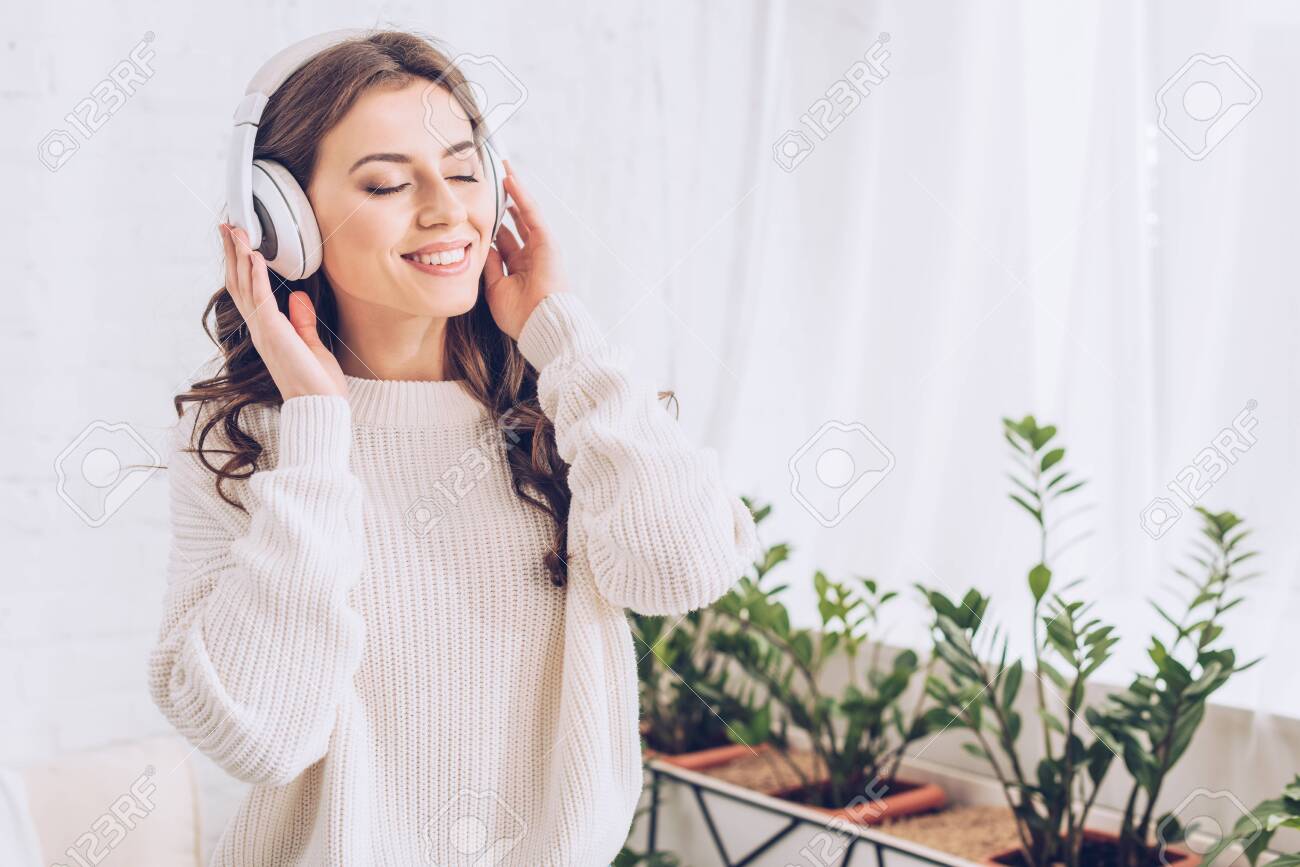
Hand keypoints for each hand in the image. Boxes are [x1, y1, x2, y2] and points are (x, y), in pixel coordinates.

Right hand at [219, 223, 346, 399]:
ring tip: (236, 229)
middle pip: (238, 283)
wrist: (320, 408)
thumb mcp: (311, 345)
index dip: (241, 266)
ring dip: (239, 254)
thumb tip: (297, 297)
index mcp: (267, 331)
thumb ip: (302, 321)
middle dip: (233, 252)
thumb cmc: (317, 384)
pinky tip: (253, 254)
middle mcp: (260, 329)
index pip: (248, 292)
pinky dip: (256, 273)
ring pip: (244, 285)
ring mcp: (264, 330)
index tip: (238, 243)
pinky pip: (261, 297)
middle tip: (228, 225)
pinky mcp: (274, 332)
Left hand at [483, 160, 567, 340]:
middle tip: (492, 183)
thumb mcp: (496, 288)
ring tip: (503, 168)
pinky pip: (531, 213)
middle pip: (516, 222)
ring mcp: (541, 247)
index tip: (480, 210)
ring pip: (525, 212)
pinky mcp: (547, 241)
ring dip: (514, 190)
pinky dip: (521, 195)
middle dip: (504, 202)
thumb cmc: (520, 315)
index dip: (493, 224)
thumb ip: (491, 265)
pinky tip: (510, 178)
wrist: (541, 324)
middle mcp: (532, 254)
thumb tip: (482, 245)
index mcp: (521, 268)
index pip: (505, 240)